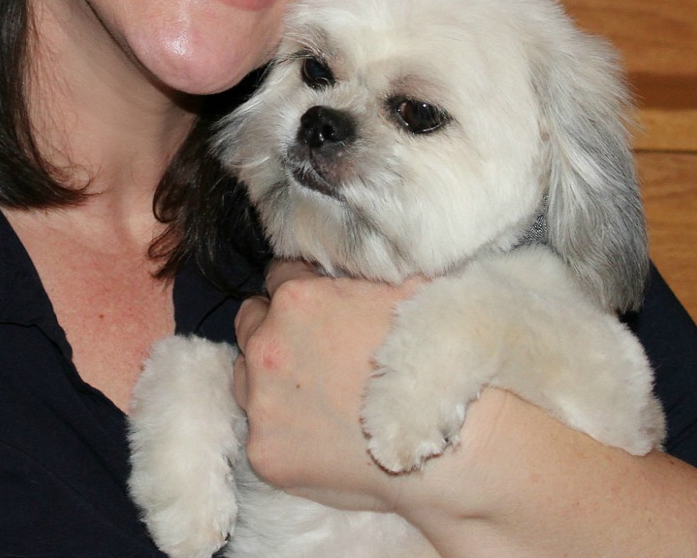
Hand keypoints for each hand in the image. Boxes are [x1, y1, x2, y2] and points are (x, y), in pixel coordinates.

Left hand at [232, 259, 425, 513]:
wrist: (451, 448)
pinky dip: (283, 426)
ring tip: (316, 390)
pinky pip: (259, 427)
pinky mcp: (264, 452)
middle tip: (317, 347)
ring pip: (245, 373)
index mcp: (296, 298)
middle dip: (276, 326)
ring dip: (270, 375)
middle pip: (252, 319)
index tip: (324, 305)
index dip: (304, 286)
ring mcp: (261, 402)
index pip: (279, 274)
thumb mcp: (405, 285)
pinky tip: (320, 430)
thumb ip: (361, 264)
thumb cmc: (433, 360)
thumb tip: (354, 244)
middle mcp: (267, 346)